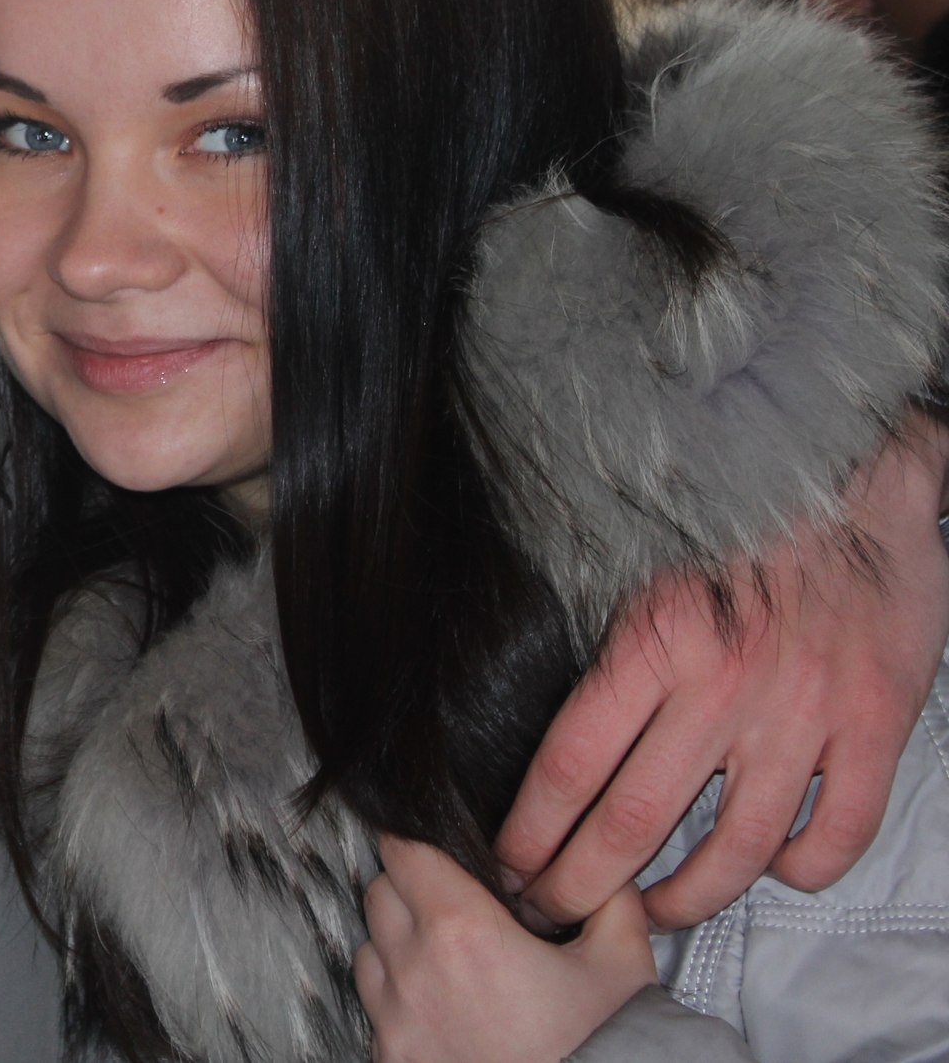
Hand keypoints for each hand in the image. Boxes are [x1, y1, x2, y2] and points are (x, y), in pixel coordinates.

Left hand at [356, 834, 654, 1062]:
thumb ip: (610, 900)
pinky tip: (444, 1007)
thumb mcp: (622, 966)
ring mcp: (395, 1018)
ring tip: (452, 963)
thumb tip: (602, 868)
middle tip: (456, 907)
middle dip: (411, 889)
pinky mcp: (390, 1055)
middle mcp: (415, 971)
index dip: (420, 842)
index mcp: (463, 931)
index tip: (440, 852)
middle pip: (381, 893)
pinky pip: (374, 1006)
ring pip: (370, 948)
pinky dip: (397, 998)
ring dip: (399, 944)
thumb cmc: (598, 1050)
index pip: (403, 850)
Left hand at [495, 413, 948, 928]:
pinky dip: (802, 868)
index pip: (570, 763)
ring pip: (736, 846)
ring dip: (687, 894)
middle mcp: (725, 688)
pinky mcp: (875, 725)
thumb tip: (543, 697)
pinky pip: (838, 830)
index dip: (532, 829)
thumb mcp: (642, 556)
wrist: (852, 471)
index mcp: (655, 641)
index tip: (508, 862)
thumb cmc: (733, 511)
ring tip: (652, 910)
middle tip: (554, 912)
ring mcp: (804, 715)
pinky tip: (775, 871)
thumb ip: (608, 636)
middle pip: (636, 820)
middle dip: (582, 883)